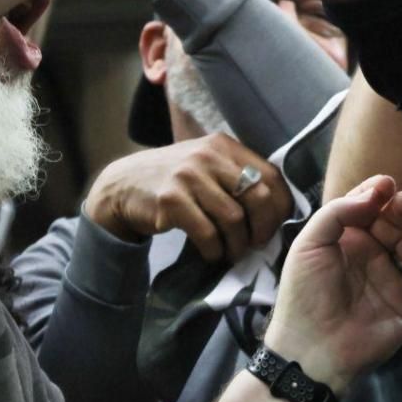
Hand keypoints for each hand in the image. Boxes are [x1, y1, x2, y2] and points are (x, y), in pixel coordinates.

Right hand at [84, 135, 290, 262]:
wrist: (122, 185)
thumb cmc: (175, 180)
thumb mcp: (207, 165)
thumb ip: (238, 176)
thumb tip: (277, 208)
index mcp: (224, 146)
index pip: (270, 175)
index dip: (280, 205)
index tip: (277, 225)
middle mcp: (208, 156)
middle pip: (257, 196)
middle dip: (264, 226)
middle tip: (258, 244)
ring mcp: (188, 176)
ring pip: (233, 218)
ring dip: (238, 243)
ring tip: (234, 253)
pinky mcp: (171, 200)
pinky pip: (206, 232)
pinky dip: (215, 249)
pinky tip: (213, 255)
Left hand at [261, 175, 401, 394]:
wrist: (312, 349)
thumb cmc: (305, 294)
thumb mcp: (309, 244)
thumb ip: (339, 211)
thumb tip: (381, 189)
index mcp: (349, 243)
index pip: (373, 211)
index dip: (381, 195)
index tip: (387, 185)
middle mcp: (375, 258)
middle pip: (399, 224)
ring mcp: (396, 281)